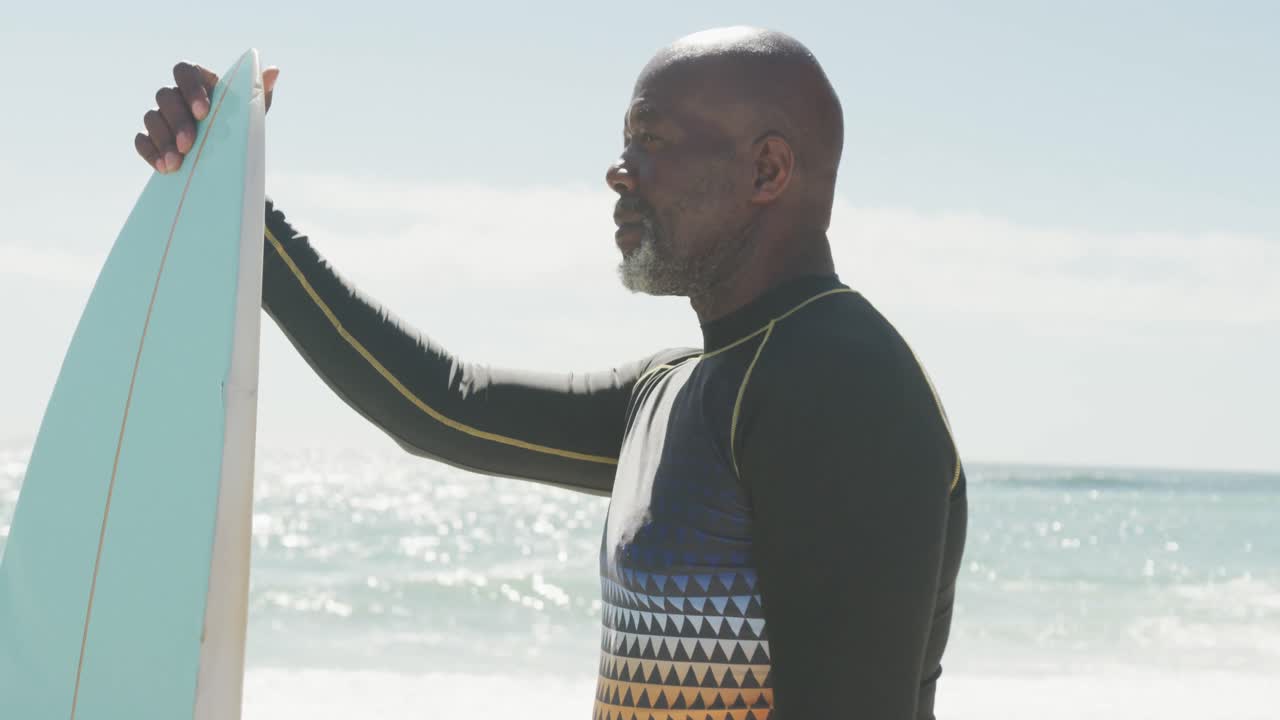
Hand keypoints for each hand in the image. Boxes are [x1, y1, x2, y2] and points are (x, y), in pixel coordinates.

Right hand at [135, 62, 278, 173]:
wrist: (227, 162)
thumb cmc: (240, 130)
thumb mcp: (252, 114)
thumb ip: (258, 93)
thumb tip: (273, 70)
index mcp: (200, 83)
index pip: (185, 71)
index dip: (190, 89)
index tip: (203, 112)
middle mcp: (176, 96)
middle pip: (165, 96)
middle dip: (177, 121)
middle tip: (189, 144)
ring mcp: (161, 117)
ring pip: (151, 117)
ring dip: (163, 140)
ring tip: (177, 163)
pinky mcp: (152, 139)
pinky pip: (141, 140)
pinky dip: (151, 152)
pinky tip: (164, 168)